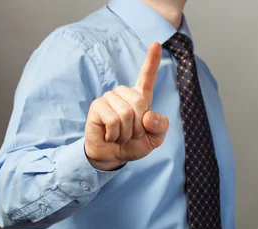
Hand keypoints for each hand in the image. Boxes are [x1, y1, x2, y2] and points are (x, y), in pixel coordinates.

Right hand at [85, 42, 168, 170]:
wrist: (112, 156)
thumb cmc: (133, 144)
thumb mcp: (154, 139)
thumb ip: (160, 127)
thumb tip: (149, 117)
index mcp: (141, 98)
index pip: (147, 77)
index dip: (152, 61)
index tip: (156, 43)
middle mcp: (124, 94)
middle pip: (140, 102)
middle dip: (139, 126)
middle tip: (131, 134)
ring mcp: (109, 98)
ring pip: (126, 113)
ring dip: (126, 132)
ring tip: (120, 135)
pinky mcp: (97, 106)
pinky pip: (114, 120)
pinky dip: (115, 134)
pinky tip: (110, 135)